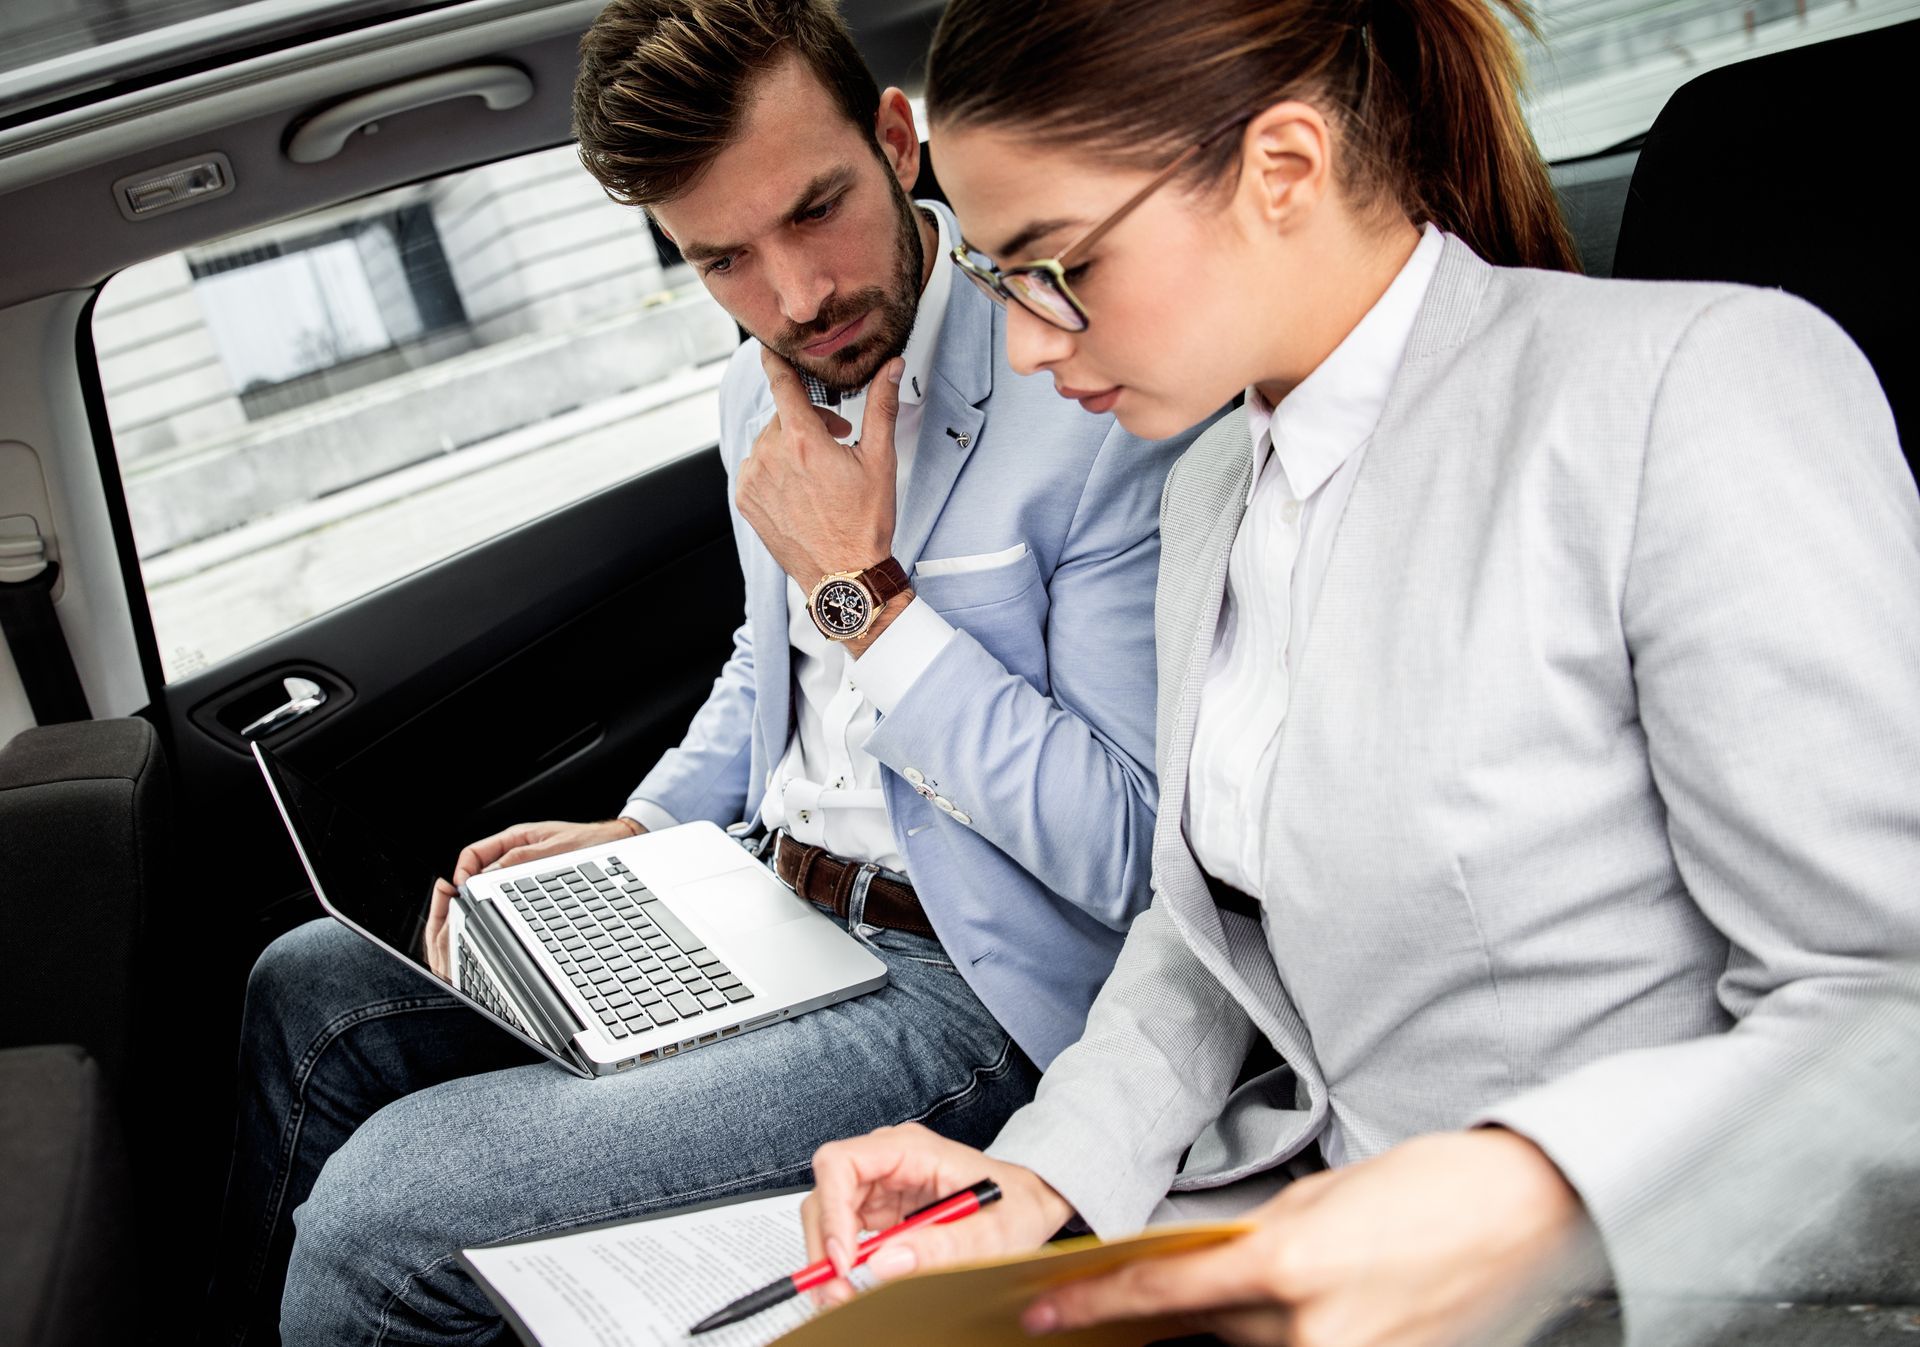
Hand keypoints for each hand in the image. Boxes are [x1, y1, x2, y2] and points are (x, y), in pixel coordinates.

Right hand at [424, 818, 641, 979]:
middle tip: (474, 907)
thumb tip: (490, 873)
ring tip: (494, 910)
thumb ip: (522, 859)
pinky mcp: (536, 875)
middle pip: (481, 869)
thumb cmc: (589, 841)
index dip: (463, 872)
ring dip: (493, 894)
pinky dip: (510, 897)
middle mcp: (517, 850)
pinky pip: (514, 886)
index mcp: (516, 837)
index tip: (463, 891)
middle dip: (474, 887)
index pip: (474, 853)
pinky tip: (515, 908)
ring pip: (496, 881)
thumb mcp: (554, 850)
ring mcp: (526, 863)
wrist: (616, 842)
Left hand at [735, 348, 903, 594]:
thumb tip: (891, 368)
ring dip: (790, 447)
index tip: (768, 348)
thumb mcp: (880, 461)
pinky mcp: (746, 500)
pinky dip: (774, 470)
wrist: (843, 574)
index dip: (776, 361)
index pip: (783, 384)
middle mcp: (772, 457)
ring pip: (769, 443)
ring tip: (818, 472)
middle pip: (783, 418)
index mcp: (804, 442)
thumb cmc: (864, 523)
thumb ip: (881, 407)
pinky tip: (799, 489)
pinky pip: (755, 469)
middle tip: (836, 441)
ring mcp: (754, 480)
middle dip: (808, 422)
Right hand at [801, 1122, 1073, 1306]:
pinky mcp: (883, 1211)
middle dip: (825, 1246)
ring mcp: (883, 1185)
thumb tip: (884, 1264)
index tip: (844, 1260)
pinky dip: (844, 1264)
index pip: (841, 1163)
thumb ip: (942, 1247)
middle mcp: (888, 1161)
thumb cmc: (1016, 1206)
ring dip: (830, 1259)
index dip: (832, 1211)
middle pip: (826, 1193)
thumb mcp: (992, 1232)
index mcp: (909, 1149)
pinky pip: (847, 1234)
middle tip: (839, 1294)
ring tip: (846, 1297)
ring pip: (830, 1216)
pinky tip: (856, 1287)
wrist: (1032, 1203)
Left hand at [1023, 1130, 1593, 1346]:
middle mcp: (1308, 1329)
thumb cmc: (1426, 1188)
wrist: (1522, 1210)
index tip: (1045, 1313)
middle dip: (1170, 1321)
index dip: (1094, 1305)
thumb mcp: (1318, 1200)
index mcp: (1284, 1264)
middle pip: (1204, 1337)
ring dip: (1232, 1334)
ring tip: (1242, 1303)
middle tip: (1127, 1307)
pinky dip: (1283, 1344)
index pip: (1162, 1296)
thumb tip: (1205, 1272)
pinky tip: (1285, 1321)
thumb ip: (1255, 1243)